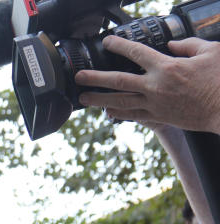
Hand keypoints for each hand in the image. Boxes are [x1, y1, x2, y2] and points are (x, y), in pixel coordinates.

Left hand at [76, 37, 219, 133]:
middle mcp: (155, 86)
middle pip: (117, 81)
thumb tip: (171, 45)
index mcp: (167, 67)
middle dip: (95, 78)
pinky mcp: (159, 118)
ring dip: (99, 100)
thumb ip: (187, 46)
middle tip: (79, 77)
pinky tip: (108, 112)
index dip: (118, 45)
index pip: (135, 52)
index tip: (107, 42)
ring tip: (83, 98)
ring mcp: (154, 104)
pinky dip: (119, 113)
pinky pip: (133, 115)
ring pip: (120, 102)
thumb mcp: (209, 52)